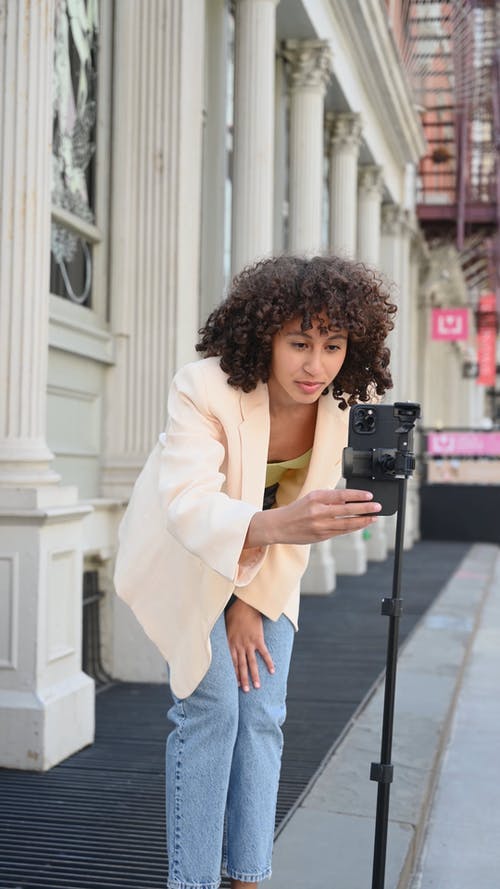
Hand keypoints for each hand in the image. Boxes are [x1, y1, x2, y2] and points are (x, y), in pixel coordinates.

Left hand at [224, 598, 274, 691]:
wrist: (245, 605)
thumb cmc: (234, 613)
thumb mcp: (225, 626)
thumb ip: (225, 636)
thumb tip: (220, 641)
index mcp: (230, 644)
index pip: (231, 663)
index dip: (234, 674)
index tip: (235, 684)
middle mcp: (239, 646)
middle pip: (241, 666)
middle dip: (243, 679)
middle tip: (246, 690)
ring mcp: (249, 644)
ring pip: (252, 663)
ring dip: (255, 675)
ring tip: (257, 686)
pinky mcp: (258, 639)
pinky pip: (264, 653)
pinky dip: (269, 662)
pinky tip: (272, 671)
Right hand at [245, 488, 380, 547]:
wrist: (279, 526)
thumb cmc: (296, 510)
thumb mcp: (311, 498)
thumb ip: (329, 498)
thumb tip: (348, 499)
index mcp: (315, 498)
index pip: (341, 495)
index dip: (357, 495)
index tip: (369, 495)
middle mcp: (318, 512)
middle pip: (346, 510)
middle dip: (364, 509)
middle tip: (377, 507)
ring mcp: (320, 526)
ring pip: (346, 524)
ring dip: (362, 521)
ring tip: (373, 518)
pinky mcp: (321, 537)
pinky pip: (340, 532)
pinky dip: (352, 528)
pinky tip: (361, 525)